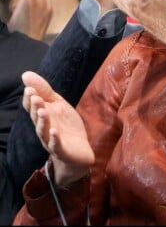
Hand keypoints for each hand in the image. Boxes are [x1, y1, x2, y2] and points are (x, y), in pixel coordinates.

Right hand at [21, 71, 94, 186]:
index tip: (29, 88)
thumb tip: (25, 74)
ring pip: (43, 131)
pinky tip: (55, 131)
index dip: (30, 99)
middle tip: (35, 97)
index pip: (32, 107)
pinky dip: (55, 139)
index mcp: (43, 116)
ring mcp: (52, 140)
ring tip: (43, 111)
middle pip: (37, 118)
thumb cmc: (66, 126)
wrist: (79, 152)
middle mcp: (44, 128)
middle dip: (35, 107)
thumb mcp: (58, 105)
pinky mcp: (62, 150)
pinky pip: (56, 145)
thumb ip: (44, 91)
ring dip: (42, 121)